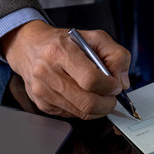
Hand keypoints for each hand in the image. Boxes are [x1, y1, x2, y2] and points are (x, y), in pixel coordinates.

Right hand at [0, 20, 130, 118]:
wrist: (30, 47)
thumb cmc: (64, 42)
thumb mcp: (95, 37)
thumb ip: (116, 55)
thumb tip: (123, 82)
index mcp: (61, 51)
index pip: (91, 80)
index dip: (109, 86)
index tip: (116, 85)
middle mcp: (47, 72)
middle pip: (87, 102)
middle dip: (108, 104)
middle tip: (112, 96)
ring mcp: (42, 91)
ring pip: (81, 113)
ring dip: (98, 109)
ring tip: (101, 95)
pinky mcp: (42, 104)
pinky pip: (72, 115)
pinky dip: (84, 109)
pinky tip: (83, 96)